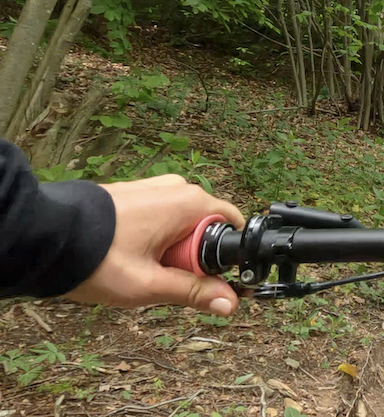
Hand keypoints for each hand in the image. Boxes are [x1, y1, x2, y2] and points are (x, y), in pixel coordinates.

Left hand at [68, 175, 244, 315]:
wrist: (44, 236)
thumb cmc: (96, 257)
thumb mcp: (148, 284)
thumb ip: (193, 292)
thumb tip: (230, 303)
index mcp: (190, 202)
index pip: (231, 228)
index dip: (223, 260)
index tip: (205, 282)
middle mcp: (177, 188)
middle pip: (205, 230)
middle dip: (190, 258)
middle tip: (161, 278)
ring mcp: (155, 188)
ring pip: (181, 227)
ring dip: (170, 251)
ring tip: (140, 267)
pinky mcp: (137, 193)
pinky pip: (161, 219)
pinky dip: (152, 240)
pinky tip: (128, 255)